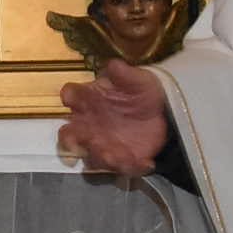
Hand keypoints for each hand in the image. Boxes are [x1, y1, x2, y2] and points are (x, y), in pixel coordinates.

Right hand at [56, 61, 169, 177]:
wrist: (164, 113)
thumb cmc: (142, 92)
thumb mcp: (139, 80)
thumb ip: (125, 74)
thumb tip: (114, 65)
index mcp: (88, 100)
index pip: (71, 96)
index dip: (70, 98)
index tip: (73, 99)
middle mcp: (88, 125)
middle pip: (69, 136)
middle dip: (73, 141)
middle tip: (85, 141)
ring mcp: (101, 144)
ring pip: (92, 157)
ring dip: (103, 158)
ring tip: (121, 156)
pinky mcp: (120, 159)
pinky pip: (121, 168)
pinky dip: (132, 166)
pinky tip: (146, 162)